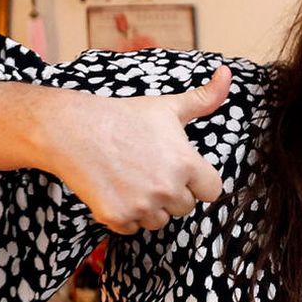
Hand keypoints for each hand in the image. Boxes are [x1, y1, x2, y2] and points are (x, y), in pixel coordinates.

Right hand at [0, 66, 231, 234]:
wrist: (74, 130)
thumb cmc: (123, 117)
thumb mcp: (167, 107)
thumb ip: (204, 98)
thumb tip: (227, 73)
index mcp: (186, 164)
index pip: (212, 191)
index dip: (197, 181)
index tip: (180, 170)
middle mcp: (167, 189)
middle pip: (184, 207)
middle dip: (171, 192)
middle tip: (148, 169)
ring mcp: (142, 207)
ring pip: (159, 221)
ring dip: (149, 207)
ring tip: (131, 178)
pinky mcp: (118, 218)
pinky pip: (133, 228)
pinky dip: (125, 214)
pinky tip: (115, 189)